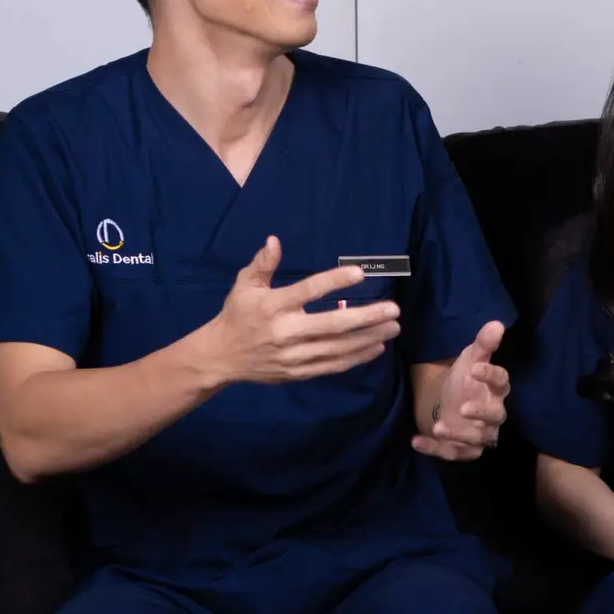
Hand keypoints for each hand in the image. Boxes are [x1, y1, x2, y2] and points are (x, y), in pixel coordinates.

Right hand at [209, 238, 398, 384]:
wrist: (219, 357)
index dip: (334, 281)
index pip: (308, 291)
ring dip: (368, 338)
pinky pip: (332, 365)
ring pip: (337, 348)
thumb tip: (274, 240)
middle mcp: (285, 332)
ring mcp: (292, 356)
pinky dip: (356, 357)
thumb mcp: (244, 286)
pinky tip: (375, 347)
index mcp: (272, 306)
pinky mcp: (297, 373)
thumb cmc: (237, 315)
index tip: (360, 273)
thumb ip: (262, 264)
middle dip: (366, 317)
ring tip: (393, 326)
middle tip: (393, 309)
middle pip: (331, 325)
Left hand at [414, 322, 510, 461]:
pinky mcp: (464, 449)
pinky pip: (453, 453)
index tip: (475, 369)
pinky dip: (435, 449)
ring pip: (477, 439)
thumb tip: (497, 323)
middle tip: (464, 408)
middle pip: (495, 416)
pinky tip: (416, 440)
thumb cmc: (466, 379)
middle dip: (481, 413)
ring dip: (458, 435)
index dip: (491, 376)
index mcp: (496, 389)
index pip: (501, 382)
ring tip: (438, 426)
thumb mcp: (471, 358)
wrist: (451, 401)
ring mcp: (479, 433)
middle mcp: (492, 413)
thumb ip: (484, 344)